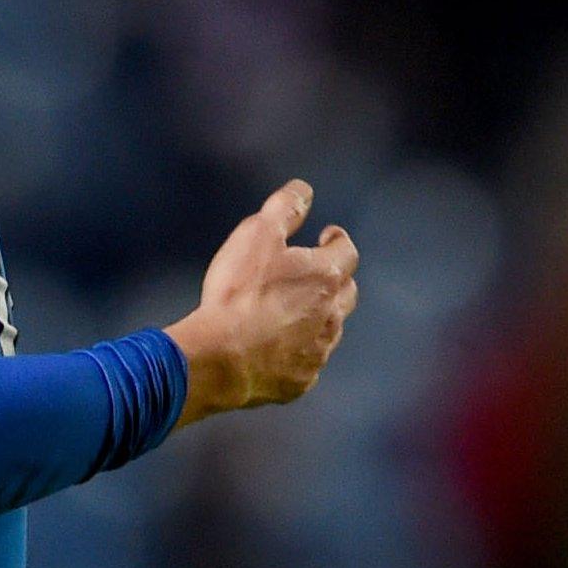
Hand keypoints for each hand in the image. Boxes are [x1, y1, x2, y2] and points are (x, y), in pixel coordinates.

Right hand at [166, 180, 360, 426]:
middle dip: (335, 280)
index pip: (346, 251)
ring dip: (318, 317)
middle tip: (317, 274)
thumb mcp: (255, 236)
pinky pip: (307, 361)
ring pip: (329, 329)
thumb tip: (303, 188)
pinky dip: (297, 351)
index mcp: (326, 277)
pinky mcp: (301, 379)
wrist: (221, 358)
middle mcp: (332, 315)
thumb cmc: (238, 293)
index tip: (328, 235)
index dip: (337, 241)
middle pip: (346, 293)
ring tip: (292, 312)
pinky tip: (275, 348)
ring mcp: (319, 351)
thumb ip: (284, 209)